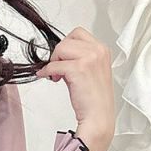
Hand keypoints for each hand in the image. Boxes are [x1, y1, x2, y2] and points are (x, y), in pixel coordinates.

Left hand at [40, 27, 114, 150]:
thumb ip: (80, 59)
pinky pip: (54, 65)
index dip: (67, 45)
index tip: (64, 59)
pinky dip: (47, 71)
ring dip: (54, 61)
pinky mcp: (78, 69)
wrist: (98, 117)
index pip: (78, 34)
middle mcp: (98, 51)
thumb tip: (61, 56)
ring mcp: (89, 58)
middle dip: (59, 53)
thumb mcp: (92, 71)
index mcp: (102, 50)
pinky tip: (49, 78)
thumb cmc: (95, 99)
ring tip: (57, 75)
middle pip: (68, 39)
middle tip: (59, 68)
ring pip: (61, 48)